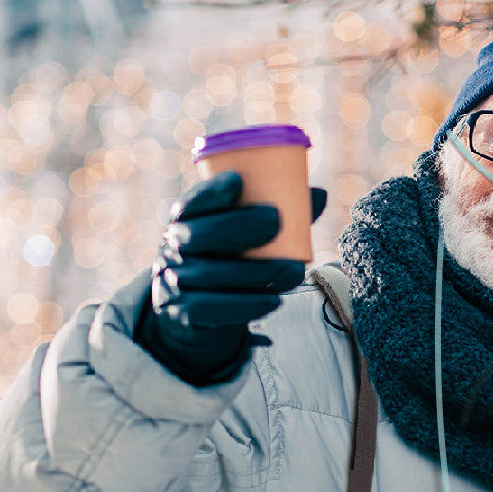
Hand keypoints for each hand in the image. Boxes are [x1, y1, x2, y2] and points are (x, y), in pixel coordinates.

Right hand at [135, 171, 327, 384]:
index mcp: (185, 221)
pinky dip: (245, 305)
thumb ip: (278, 216)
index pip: (190, 203)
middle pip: (198, 235)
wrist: (200, 310)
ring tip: (294, 271)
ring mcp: (174, 281)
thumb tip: (320, 195)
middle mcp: (172, 247)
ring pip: (209, 274)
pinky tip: (273, 300)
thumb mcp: (245, 237)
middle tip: (276, 221)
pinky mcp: (184, 312)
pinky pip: (211, 309)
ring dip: (255, 272)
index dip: (210, 192)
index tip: (238, 180)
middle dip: (238, 225)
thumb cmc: (229, 260)